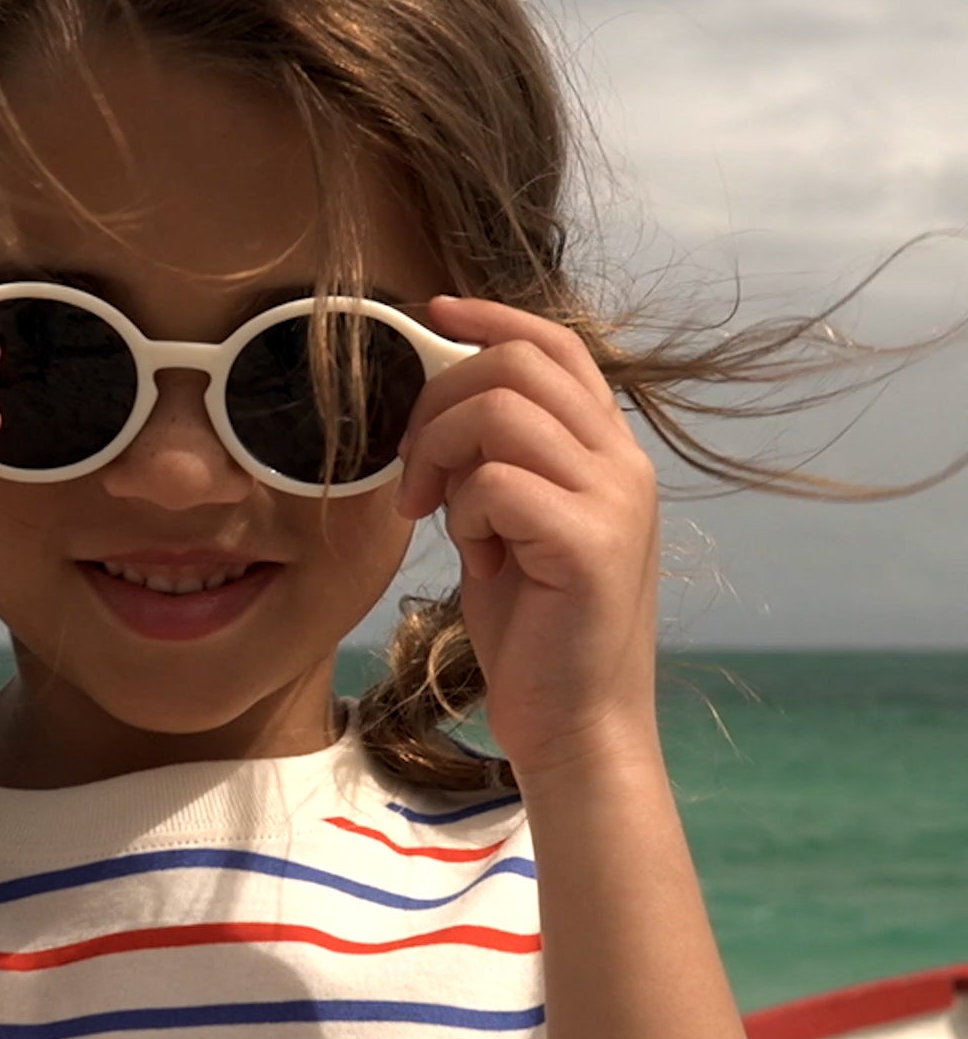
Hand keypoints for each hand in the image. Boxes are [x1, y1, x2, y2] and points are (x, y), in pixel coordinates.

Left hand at [394, 296, 662, 783]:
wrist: (576, 726)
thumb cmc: (537, 635)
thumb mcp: (511, 531)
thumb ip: (493, 468)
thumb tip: (441, 416)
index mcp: (609, 454)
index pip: (556, 347)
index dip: (491, 317)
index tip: (433, 312)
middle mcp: (624, 464)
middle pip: (517, 365)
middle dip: (439, 402)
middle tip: (413, 472)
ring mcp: (615, 501)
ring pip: (500, 414)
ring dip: (443, 458)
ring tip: (437, 517)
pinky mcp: (589, 545)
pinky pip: (497, 484)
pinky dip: (465, 515)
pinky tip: (478, 559)